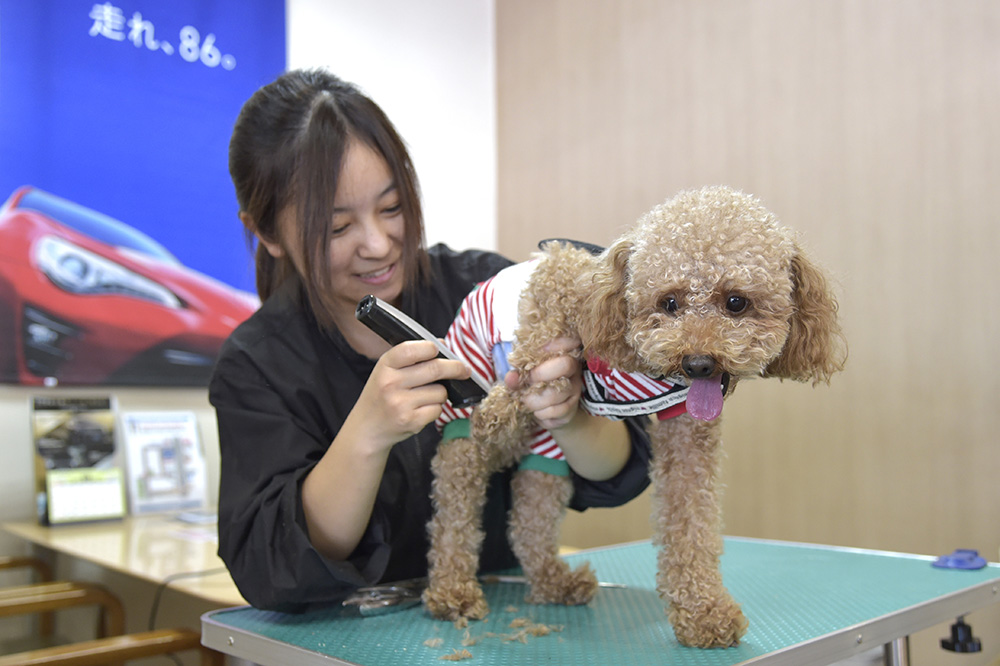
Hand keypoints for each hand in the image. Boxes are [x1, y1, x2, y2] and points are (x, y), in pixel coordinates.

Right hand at [355, 340, 470, 449]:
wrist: (367, 429)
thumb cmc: (381, 395)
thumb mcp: (387, 371)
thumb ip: (412, 357)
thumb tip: (442, 344)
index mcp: (385, 366)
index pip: (413, 349)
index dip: (432, 348)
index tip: (441, 350)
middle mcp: (391, 383)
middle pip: (435, 369)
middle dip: (456, 368)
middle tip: (465, 369)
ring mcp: (401, 404)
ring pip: (440, 391)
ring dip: (441, 393)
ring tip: (425, 396)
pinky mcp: (411, 421)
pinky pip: (438, 409)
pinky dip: (435, 408)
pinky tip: (421, 409)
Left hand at [504, 336, 583, 429]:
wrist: (548, 410)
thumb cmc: (535, 383)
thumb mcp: (525, 373)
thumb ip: (518, 373)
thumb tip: (511, 378)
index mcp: (563, 353)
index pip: (570, 341)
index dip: (556, 343)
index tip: (541, 349)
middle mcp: (574, 368)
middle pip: (565, 365)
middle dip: (540, 374)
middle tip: (525, 382)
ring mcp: (575, 388)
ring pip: (556, 392)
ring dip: (534, 400)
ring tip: (526, 400)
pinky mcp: (572, 407)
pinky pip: (555, 411)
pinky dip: (541, 413)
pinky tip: (537, 411)